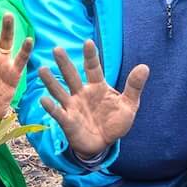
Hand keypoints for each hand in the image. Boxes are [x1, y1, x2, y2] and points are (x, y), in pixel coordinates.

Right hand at [37, 40, 148, 157]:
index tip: (88, 42)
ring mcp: (73, 106)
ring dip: (51, 81)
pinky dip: (51, 107)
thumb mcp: (129, 105)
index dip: (91, 56)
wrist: (104, 144)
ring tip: (42, 69)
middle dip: (64, 63)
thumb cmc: (115, 122)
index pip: (93, 68)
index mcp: (97, 87)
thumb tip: (144, 67)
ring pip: (59, 91)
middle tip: (56, 49)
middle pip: (71, 76)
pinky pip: (58, 113)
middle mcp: (82, 93)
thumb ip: (134, 86)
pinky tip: (44, 100)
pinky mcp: (68, 121)